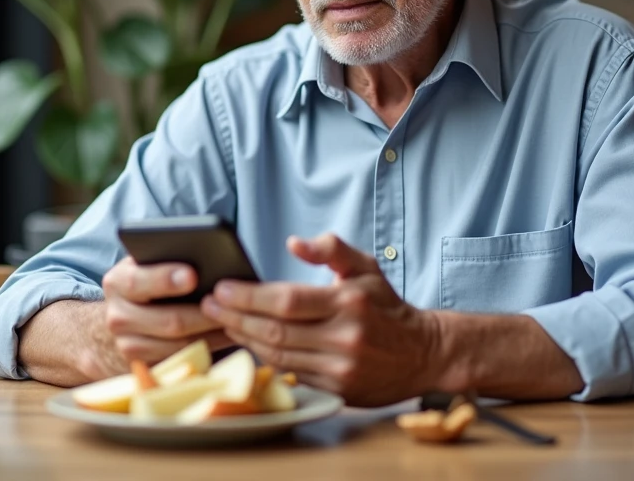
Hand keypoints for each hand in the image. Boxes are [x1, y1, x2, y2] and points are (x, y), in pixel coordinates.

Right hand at [100, 257, 232, 364]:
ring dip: (212, 333)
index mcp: (118, 283)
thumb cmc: (146, 286)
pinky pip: (182, 359)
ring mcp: (128, 346)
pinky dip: (207, 348)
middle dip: (204, 313)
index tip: (193, 275)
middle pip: (168, 320)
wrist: (123, 321)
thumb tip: (204, 258)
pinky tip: (226, 336)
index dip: (165, 279)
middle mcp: (117, 316)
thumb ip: (164, 262)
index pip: (138, 282)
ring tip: (236, 320)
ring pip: (179, 344)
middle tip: (231, 304)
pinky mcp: (144, 367)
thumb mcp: (146, 268)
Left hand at [201, 233, 439, 405]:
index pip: (286, 300)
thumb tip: (294, 243)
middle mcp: (344, 337)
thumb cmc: (387, 306)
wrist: (424, 354)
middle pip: (275, 330)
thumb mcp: (366, 267)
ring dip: (244, 339)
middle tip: (208, 306)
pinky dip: (265, 359)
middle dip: (235, 318)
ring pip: (277, 355)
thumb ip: (331, 249)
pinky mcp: (338, 390)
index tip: (221, 289)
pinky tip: (249, 344)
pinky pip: (291, 374)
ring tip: (222, 323)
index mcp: (348, 302)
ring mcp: (340, 367)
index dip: (248, 296)